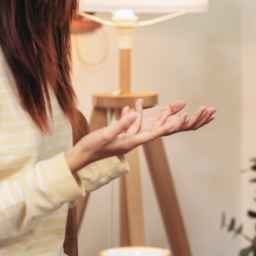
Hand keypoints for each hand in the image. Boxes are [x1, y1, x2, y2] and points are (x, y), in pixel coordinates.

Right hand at [65, 100, 216, 173]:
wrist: (81, 155)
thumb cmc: (92, 147)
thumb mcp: (106, 134)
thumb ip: (120, 125)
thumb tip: (132, 115)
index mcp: (130, 143)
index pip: (150, 135)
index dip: (163, 128)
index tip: (174, 123)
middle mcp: (129, 142)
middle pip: (148, 130)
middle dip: (157, 120)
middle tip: (169, 111)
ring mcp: (123, 140)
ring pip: (135, 126)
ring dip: (139, 114)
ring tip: (140, 101)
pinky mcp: (116, 137)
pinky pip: (126, 126)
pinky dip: (127, 117)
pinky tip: (128, 108)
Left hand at [141, 101, 215, 134]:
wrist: (128, 126)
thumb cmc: (142, 121)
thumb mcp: (160, 111)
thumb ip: (172, 108)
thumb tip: (183, 102)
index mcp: (174, 124)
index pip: (192, 122)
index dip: (203, 118)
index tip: (213, 112)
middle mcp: (172, 129)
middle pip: (193, 125)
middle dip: (204, 117)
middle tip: (214, 109)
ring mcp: (167, 130)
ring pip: (186, 126)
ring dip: (196, 117)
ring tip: (204, 109)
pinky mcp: (160, 131)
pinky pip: (172, 127)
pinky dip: (180, 121)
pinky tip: (186, 114)